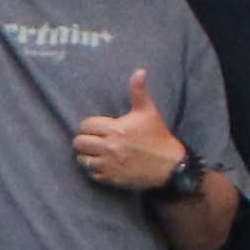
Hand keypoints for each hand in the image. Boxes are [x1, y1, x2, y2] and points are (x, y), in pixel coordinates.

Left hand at [70, 70, 188, 199]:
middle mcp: (109, 147)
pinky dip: (95, 170)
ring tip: (97, 153)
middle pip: (79, 143)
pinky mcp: (110, 178)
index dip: (90, 126)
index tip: (100, 129)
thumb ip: (139, 92)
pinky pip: (91, 174)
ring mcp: (109, 164)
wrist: (170, 165)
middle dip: (85, 141)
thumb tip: (139, 71)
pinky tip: (104, 165)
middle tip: (95, 141)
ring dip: (87, 156)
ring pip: (82, 159)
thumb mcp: (149, 112)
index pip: (85, 126)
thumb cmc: (158, 136)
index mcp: (115, 129)